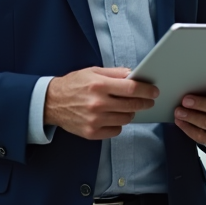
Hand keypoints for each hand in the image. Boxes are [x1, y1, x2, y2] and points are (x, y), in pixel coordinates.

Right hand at [44, 67, 159, 139]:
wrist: (51, 103)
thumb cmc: (74, 85)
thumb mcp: (93, 72)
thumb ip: (115, 73)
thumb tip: (134, 75)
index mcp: (99, 85)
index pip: (131, 88)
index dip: (146, 90)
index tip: (154, 91)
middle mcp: (97, 104)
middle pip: (132, 105)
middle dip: (145, 102)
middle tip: (149, 100)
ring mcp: (94, 120)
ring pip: (126, 119)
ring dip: (131, 113)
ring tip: (127, 107)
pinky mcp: (91, 133)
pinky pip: (116, 130)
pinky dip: (118, 123)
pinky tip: (114, 116)